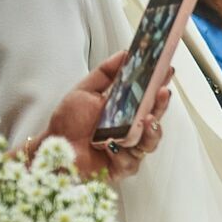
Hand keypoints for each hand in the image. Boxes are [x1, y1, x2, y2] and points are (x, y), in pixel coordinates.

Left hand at [44, 51, 169, 180]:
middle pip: (155, 119)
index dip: (160, 84)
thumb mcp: (85, 90)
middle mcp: (133, 131)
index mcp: (127, 112)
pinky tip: (111, 146)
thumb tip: (125, 53)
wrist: (53, 146)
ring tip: (147, 121)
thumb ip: (106, 73)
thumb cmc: (68, 121)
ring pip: (150, 143)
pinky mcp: (121, 168)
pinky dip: (122, 154)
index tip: (168, 70)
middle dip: (161, 106)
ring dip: (151, 132)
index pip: (149, 98)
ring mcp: (129, 150)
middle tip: (162, 92)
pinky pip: (130, 163)